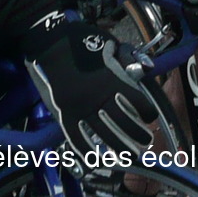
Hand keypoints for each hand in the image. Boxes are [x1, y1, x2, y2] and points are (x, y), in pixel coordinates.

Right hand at [23, 11, 156, 157]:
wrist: (49, 43)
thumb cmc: (80, 40)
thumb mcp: (109, 42)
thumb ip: (128, 58)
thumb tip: (145, 70)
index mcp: (111, 80)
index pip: (138, 103)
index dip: (147, 112)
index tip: (149, 117)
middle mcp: (97, 98)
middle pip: (124, 123)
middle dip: (138, 135)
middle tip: (145, 141)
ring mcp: (79, 109)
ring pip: (104, 136)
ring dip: (119, 148)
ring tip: (129, 155)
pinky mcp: (63, 114)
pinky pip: (77, 139)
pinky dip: (88, 151)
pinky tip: (97, 158)